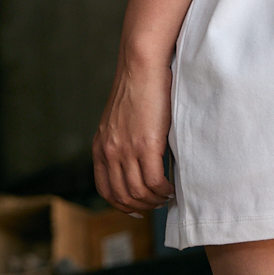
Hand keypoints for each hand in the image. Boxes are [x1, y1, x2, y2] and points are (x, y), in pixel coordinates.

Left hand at [93, 48, 173, 212]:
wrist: (141, 66)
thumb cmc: (137, 88)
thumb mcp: (119, 120)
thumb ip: (121, 141)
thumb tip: (136, 160)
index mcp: (100, 147)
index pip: (105, 189)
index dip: (121, 205)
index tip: (137, 208)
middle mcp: (110, 152)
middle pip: (122, 196)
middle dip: (142, 206)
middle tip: (158, 203)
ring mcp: (126, 150)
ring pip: (138, 192)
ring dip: (155, 200)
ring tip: (168, 195)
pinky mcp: (146, 145)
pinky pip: (155, 181)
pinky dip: (165, 190)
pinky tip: (173, 187)